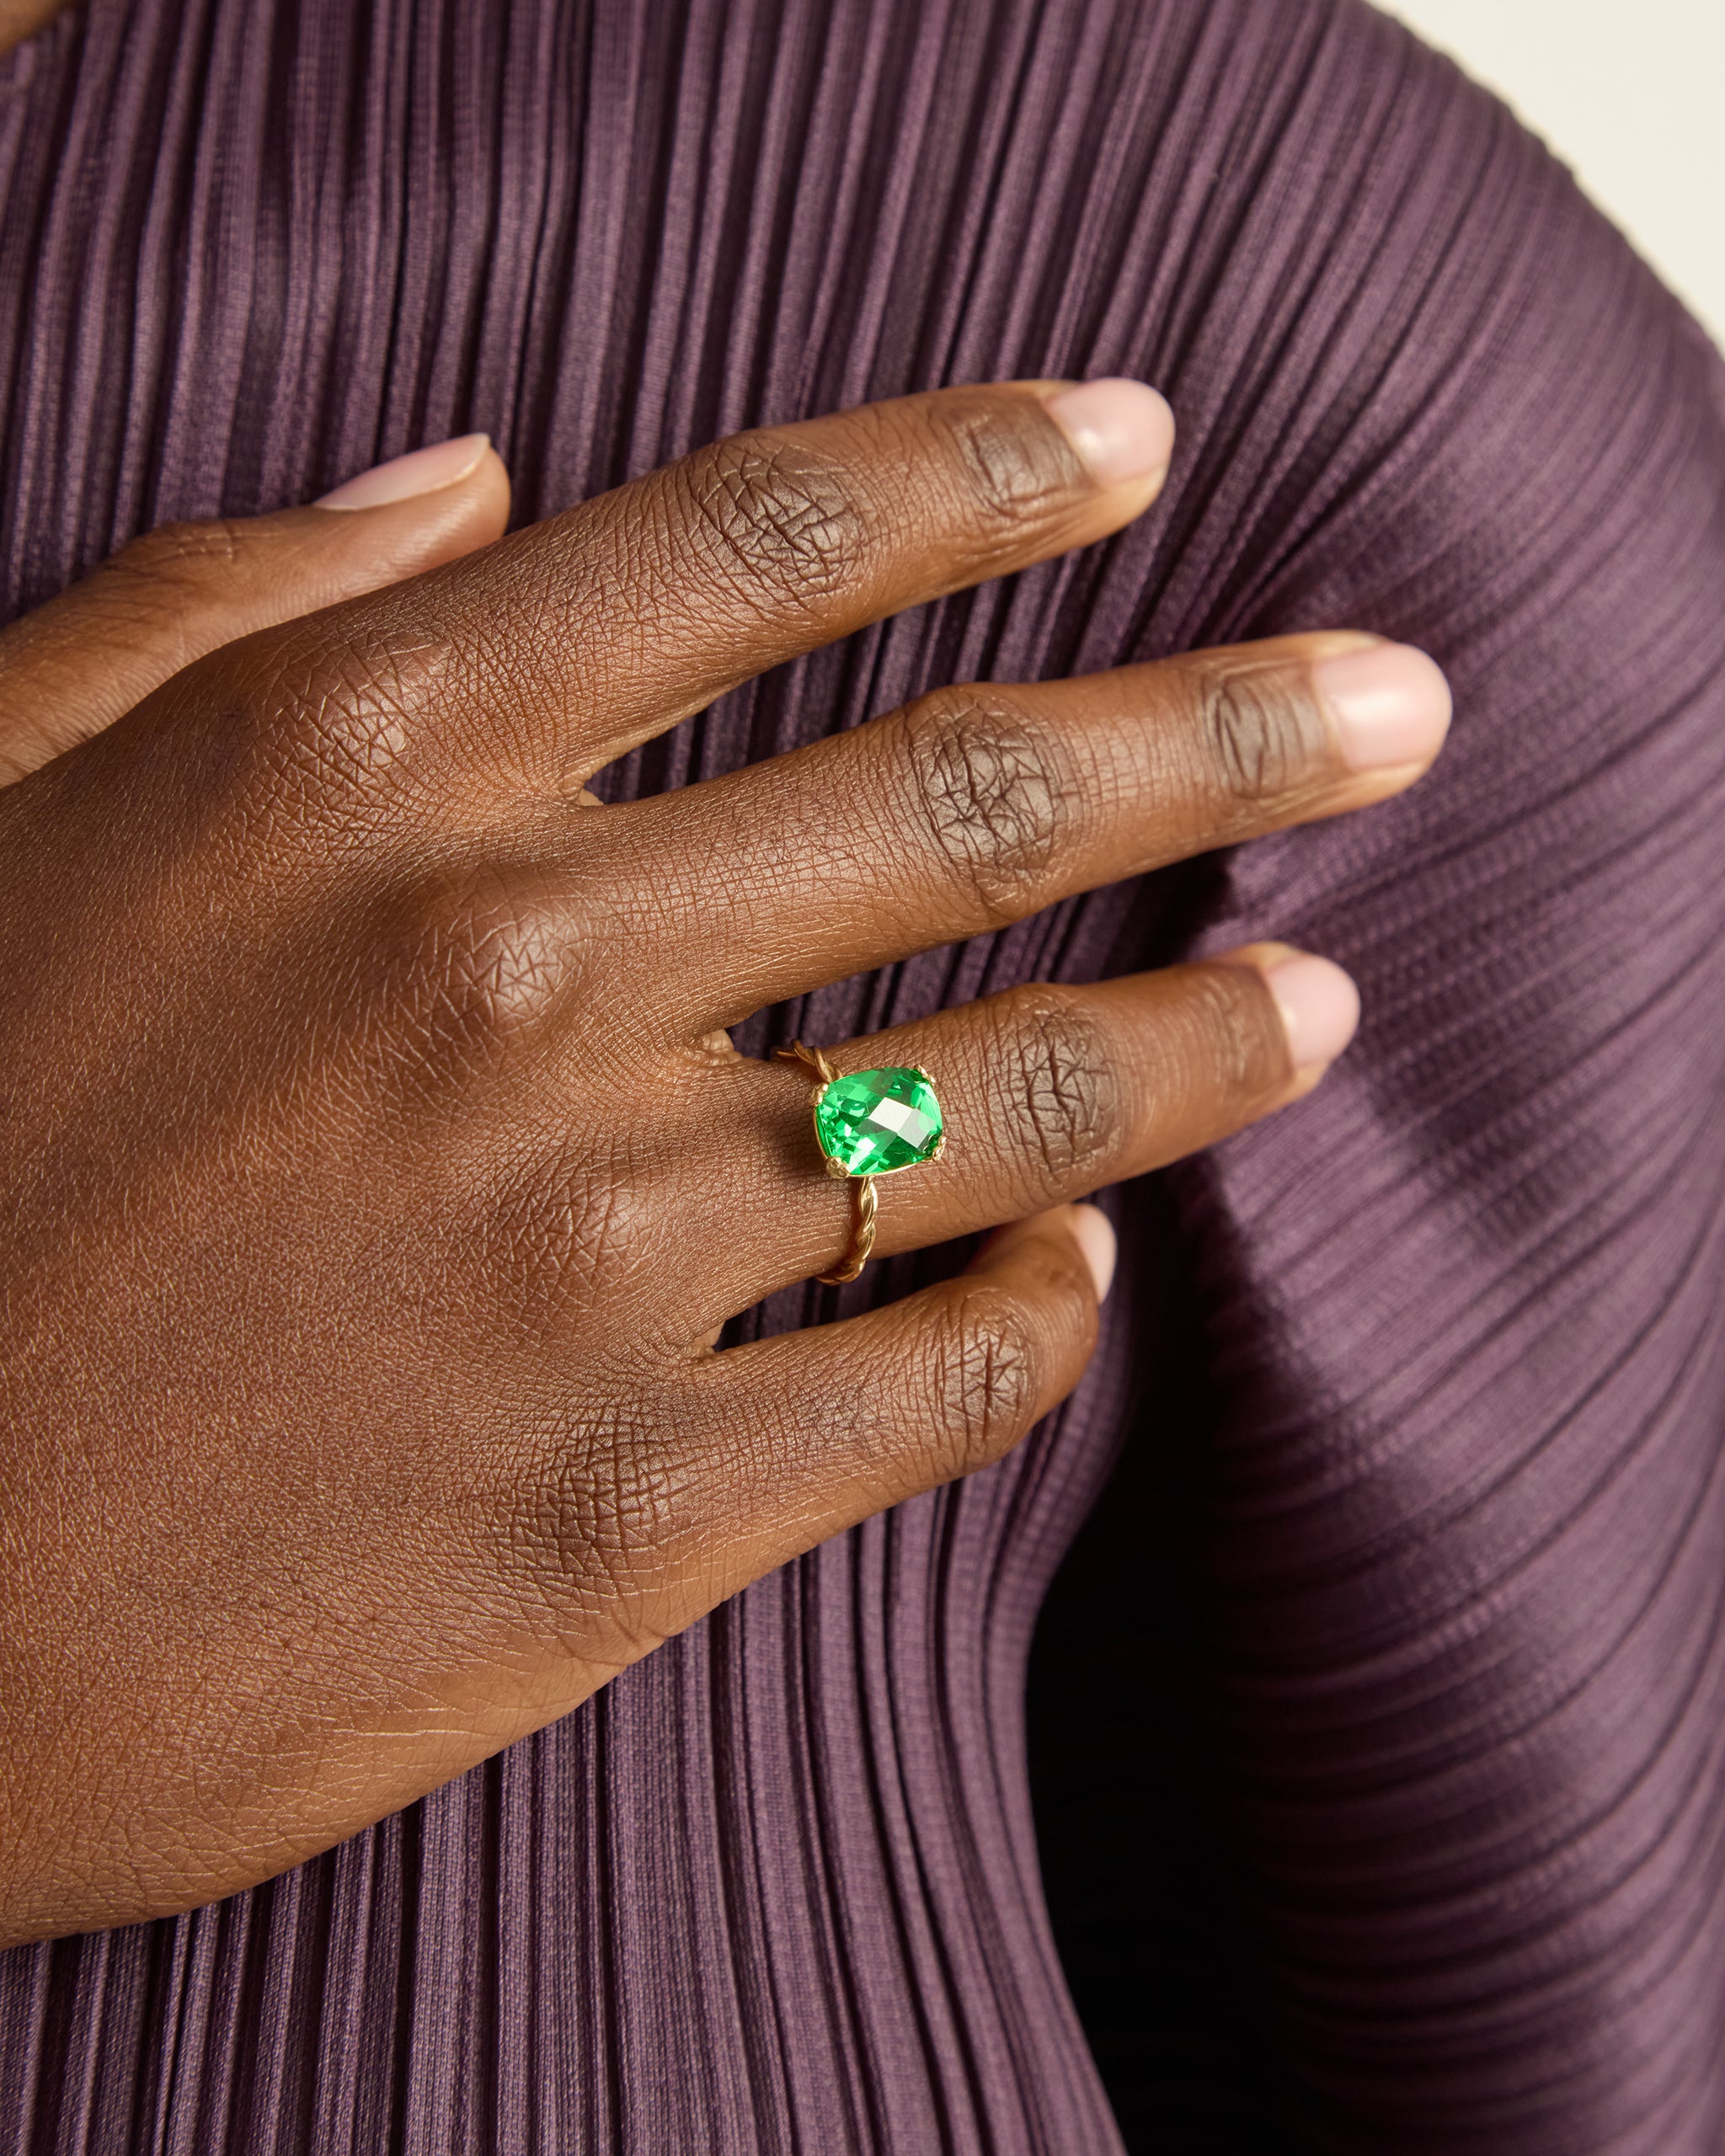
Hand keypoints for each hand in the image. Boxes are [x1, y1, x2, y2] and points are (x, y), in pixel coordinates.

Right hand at [0, 383, 1448, 1944]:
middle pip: (971, 791)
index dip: (985, 472)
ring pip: (1014, 1100)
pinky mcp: (622, 1510)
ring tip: (1323, 999)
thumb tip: (475, 480)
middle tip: (1393, 705)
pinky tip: (1073, 1261)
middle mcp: (496, 975)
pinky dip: (1042, 1302)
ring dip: (1207, 1040)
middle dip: (1229, 730)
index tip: (1137, 446)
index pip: (758, 542)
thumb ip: (225, 608)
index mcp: (340, 768)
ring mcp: (579, 1256)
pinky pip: (939, 1370)